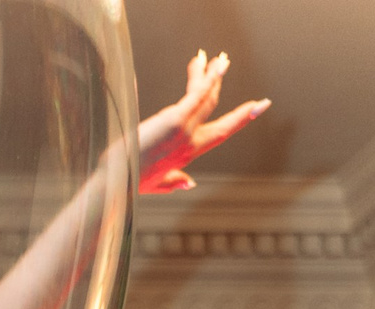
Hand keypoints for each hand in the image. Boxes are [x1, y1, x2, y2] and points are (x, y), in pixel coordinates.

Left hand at [138, 50, 268, 196]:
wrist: (116, 183)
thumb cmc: (129, 183)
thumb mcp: (155, 185)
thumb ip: (175, 182)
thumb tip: (191, 184)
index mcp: (188, 155)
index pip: (221, 132)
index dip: (240, 119)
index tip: (258, 107)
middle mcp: (190, 142)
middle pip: (213, 106)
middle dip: (221, 80)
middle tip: (227, 64)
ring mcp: (184, 131)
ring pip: (205, 96)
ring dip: (212, 74)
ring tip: (217, 58)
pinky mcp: (175, 120)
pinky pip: (196, 95)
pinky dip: (205, 78)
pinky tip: (208, 63)